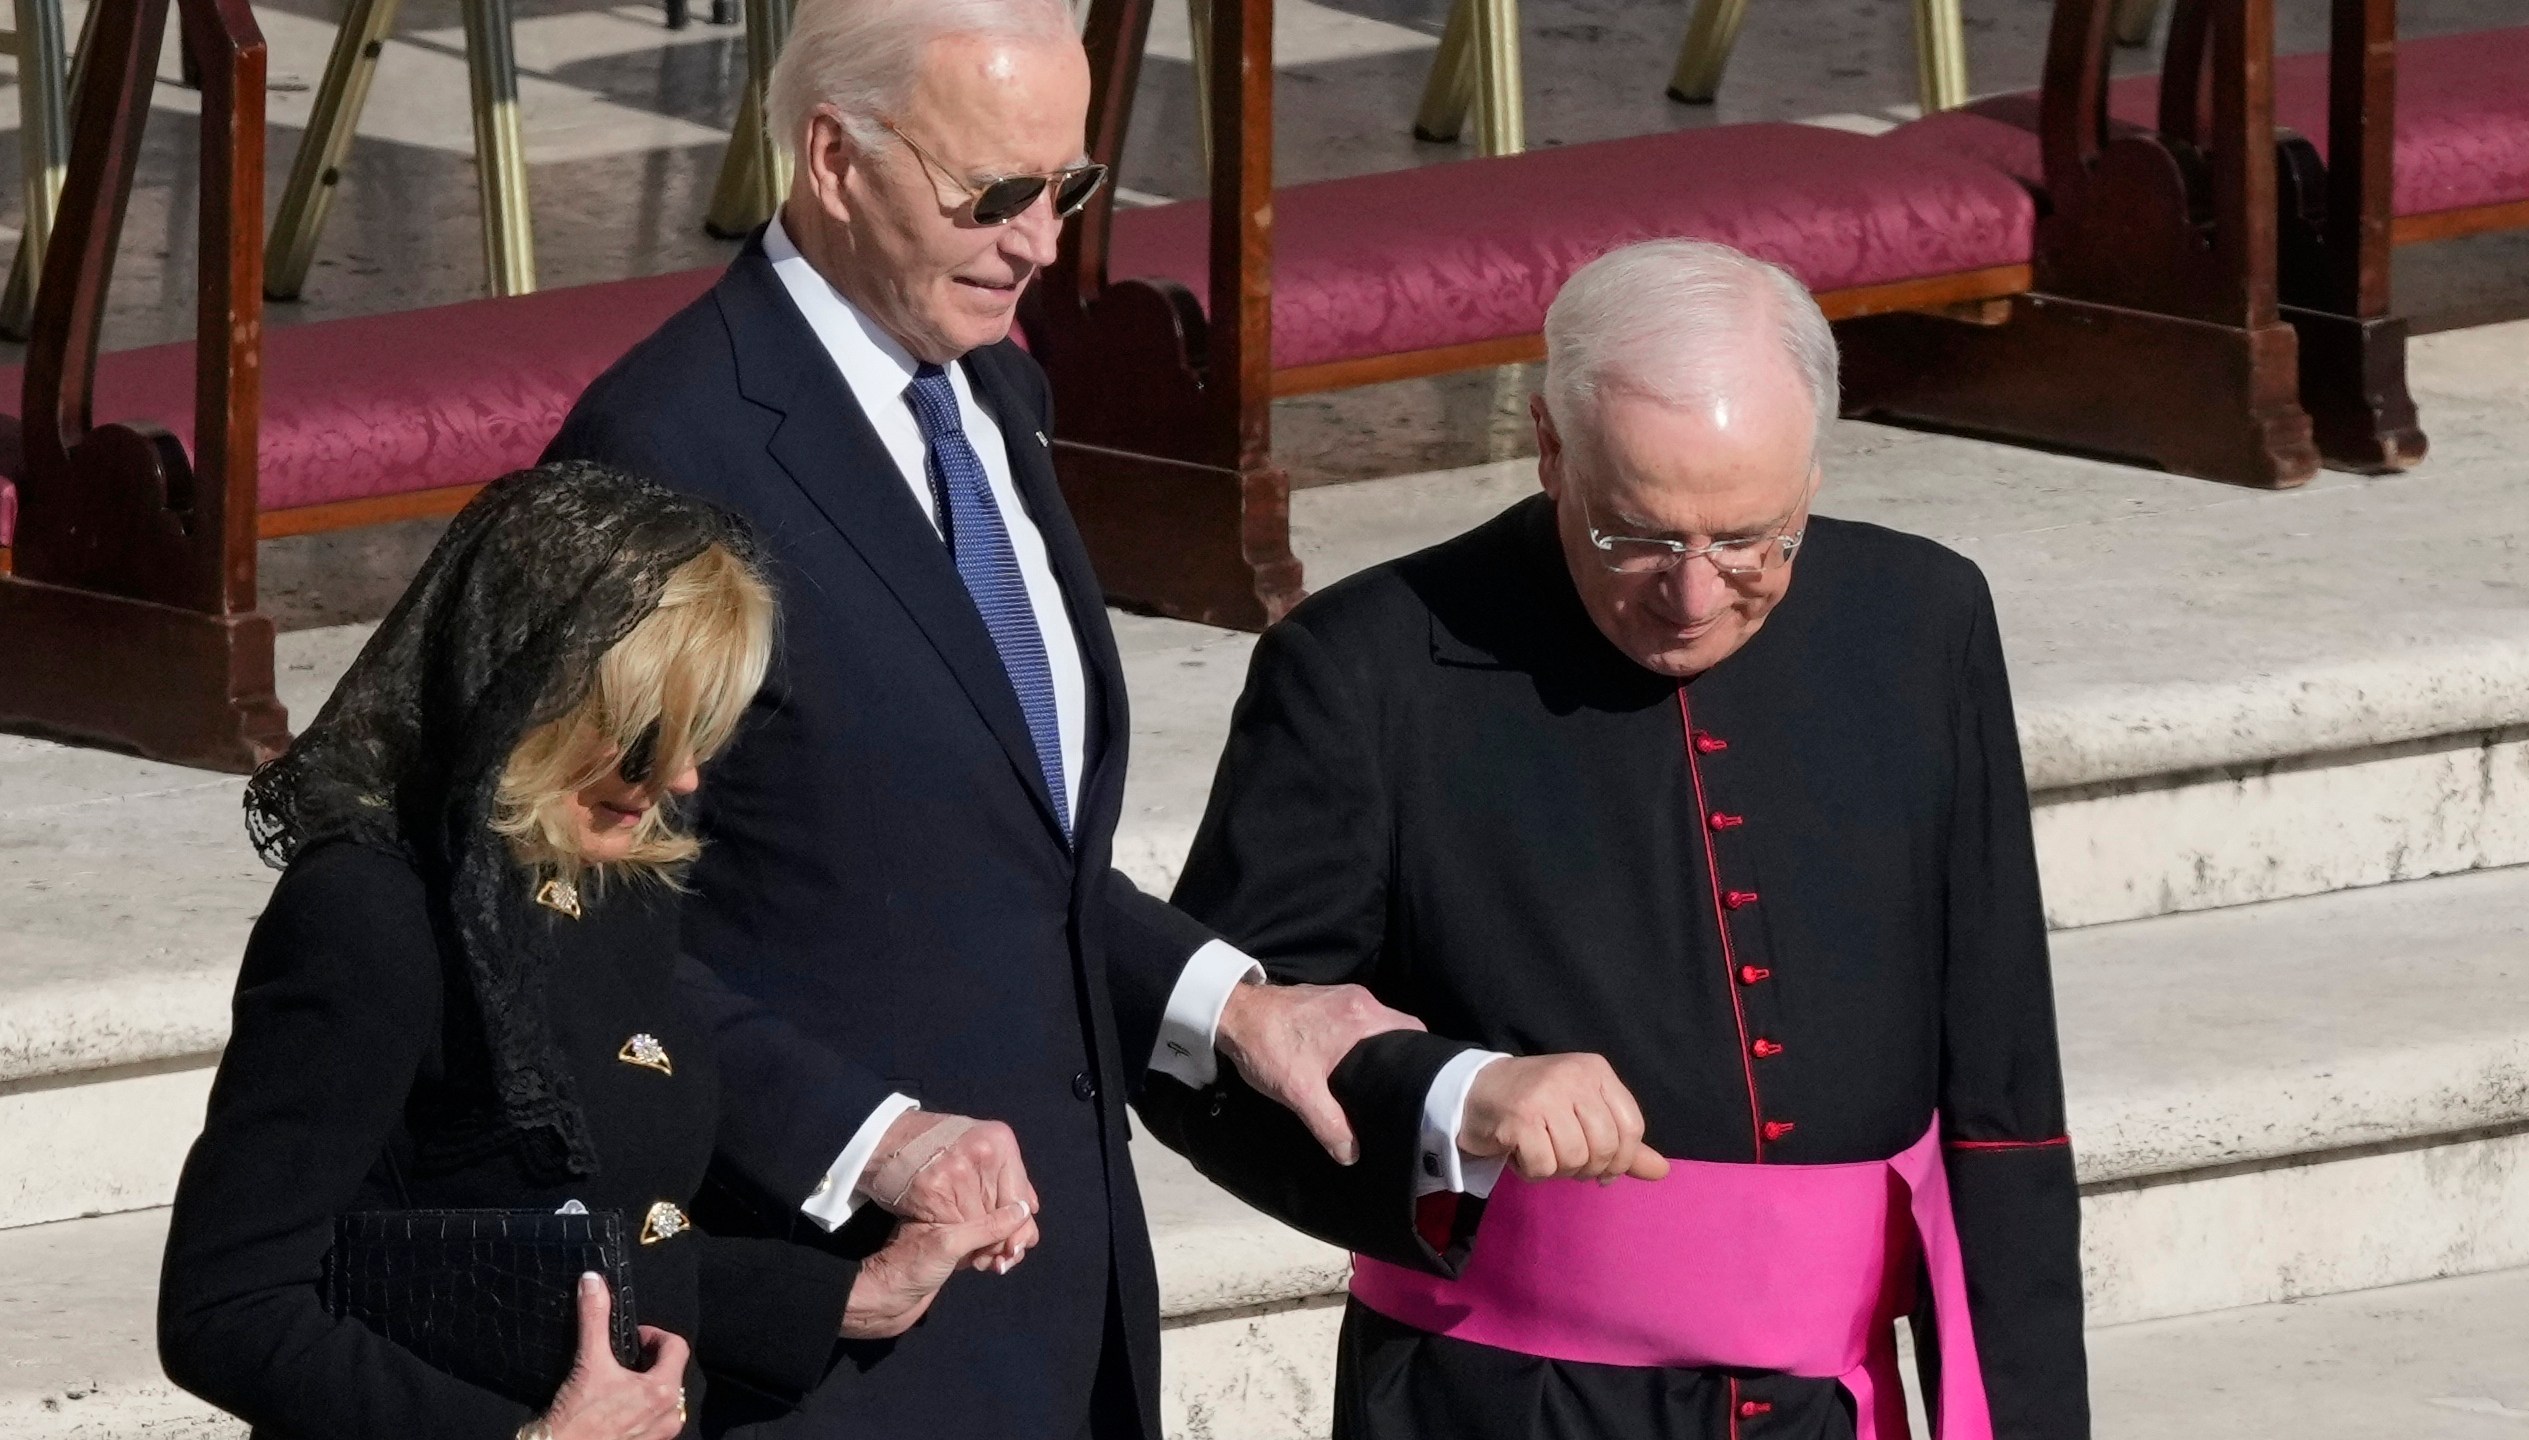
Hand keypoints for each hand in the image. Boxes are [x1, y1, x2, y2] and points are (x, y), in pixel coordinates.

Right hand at [539, 1273, 689, 1439]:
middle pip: (672, 1372)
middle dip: (651, 1360)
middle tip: (624, 1358)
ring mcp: (660, 1433)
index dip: (654, 1335)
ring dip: (647, 1384)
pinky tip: (616, 1406)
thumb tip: (593, 1281)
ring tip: (619, 1382)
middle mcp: (670, 1414)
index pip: (677, 1347)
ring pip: (665, 1397)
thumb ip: (594, 1318)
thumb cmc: (578, 1416)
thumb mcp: (588, 1361)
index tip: (633, 1337)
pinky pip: (654, 1419)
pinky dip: (642, 1407)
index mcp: (664, 1390)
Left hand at [842, 1202, 1036, 1338]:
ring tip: (1001, 1264)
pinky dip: (994, 1254)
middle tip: (1010, 1256)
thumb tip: (1023, 1210)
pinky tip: (995, 1265)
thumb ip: (987, 1227)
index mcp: (950, 1193)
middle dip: (1013, 1232)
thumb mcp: (950, 1243)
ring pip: (997, 1228)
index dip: (1016, 1214)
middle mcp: (956, 1206)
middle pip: (1001, 1209)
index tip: (1020, 1241)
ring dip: (1005, 1246)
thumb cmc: (910, 1268)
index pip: (999, 1191)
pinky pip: (987, 1244)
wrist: (883, 1301)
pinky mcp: (958, 1247)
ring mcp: (957, 1227)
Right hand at [861, 1111, 1040, 1266]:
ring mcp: (959, 1171)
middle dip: (1001, 1240)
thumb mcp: (977, 1148)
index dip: (1020, 1225)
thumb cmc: (937, 1146)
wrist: (887, 1140)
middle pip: (1003, 1212)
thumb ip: (1006, 1177)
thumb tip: (1029, 1211)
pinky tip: (955, 1243)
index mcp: (1000, 1139)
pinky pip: (956, 1228)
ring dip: (979, 1245)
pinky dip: (959, 1241)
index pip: (1021, 1195)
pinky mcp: (934, 1191)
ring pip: (981, 1224)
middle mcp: (984, 1152)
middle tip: (996, 1258)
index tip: (1016, 1245)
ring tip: (972, 1251)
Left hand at [1216, 981, 1426, 1164]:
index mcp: (1363, 1018)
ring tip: (1376, 1082)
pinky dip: (1359, 1040)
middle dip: (1401, 1057)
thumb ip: (1330, 1125)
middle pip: (1398, 1029)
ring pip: (1376, 1024)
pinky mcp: (1324, 998)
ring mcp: (1341, 996)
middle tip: (1400, 1090)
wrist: (1230, 1014)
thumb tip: (1352, 1154)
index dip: (1424, 1059)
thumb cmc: (1267, 1047)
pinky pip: (1356, 1019)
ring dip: (1378, 1048)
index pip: (1414, 1033)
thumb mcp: (1300, 1093)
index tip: (1425, 1084)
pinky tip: (1349, 1064)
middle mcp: (1359, 1001)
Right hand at [1460, 1053, 1669, 1182]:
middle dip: (1587, 1168)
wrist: (1476, 1091)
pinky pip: (1544, 1166)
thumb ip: (1623, 1144)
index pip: (1632, 1127)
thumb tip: (1662, 1171)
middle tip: (1564, 1160)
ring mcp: (1546, 1095)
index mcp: (1596, 1071)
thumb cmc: (1538, 1104)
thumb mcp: (1584, 1114)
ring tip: (1540, 1153)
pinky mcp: (1519, 1117)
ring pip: (1575, 1158)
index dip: (1622, 1160)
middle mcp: (1574, 1077)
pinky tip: (1520, 1155)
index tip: (1603, 1171)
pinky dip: (1532, 1172)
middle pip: (1605, 1147)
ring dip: (1557, 1169)